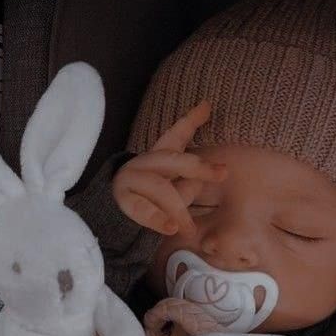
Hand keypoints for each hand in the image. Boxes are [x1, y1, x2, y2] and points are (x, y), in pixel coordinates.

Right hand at [111, 99, 228, 236]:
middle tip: (222, 173)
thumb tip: (198, 182)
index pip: (176, 136)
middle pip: (174, 160)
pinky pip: (144, 210)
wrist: (113, 215)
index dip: (190, 121)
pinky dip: (159, 219)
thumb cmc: (151, 199)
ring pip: (161, 189)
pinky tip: (172, 228)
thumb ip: (188, 183)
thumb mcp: (173, 189)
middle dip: (199, 166)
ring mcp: (133, 179)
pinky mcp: (125, 200)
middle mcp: (146, 162)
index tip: (207, 106)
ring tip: (190, 229)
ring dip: (179, 209)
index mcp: (160, 157)